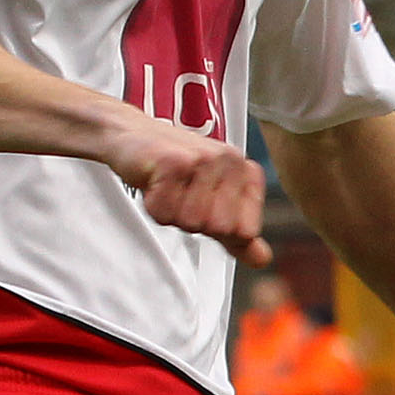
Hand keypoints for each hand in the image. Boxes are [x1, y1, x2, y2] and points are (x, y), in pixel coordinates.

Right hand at [111, 121, 272, 265]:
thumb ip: (237, 234)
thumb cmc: (175, 169)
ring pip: (191, 223)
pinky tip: (153, 181)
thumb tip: (263, 259)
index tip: (203, 204)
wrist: (131, 135)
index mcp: (246, 172)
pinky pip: (165, 213)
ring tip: (167, 187)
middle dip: (192, 221)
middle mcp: (230, 161)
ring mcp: (203, 160)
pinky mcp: (173, 162)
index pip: (245, 232)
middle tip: (180, 194)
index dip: (218, 229)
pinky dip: (153, 205)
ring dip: (171, 213)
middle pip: (218, 229)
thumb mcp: (213, 202)